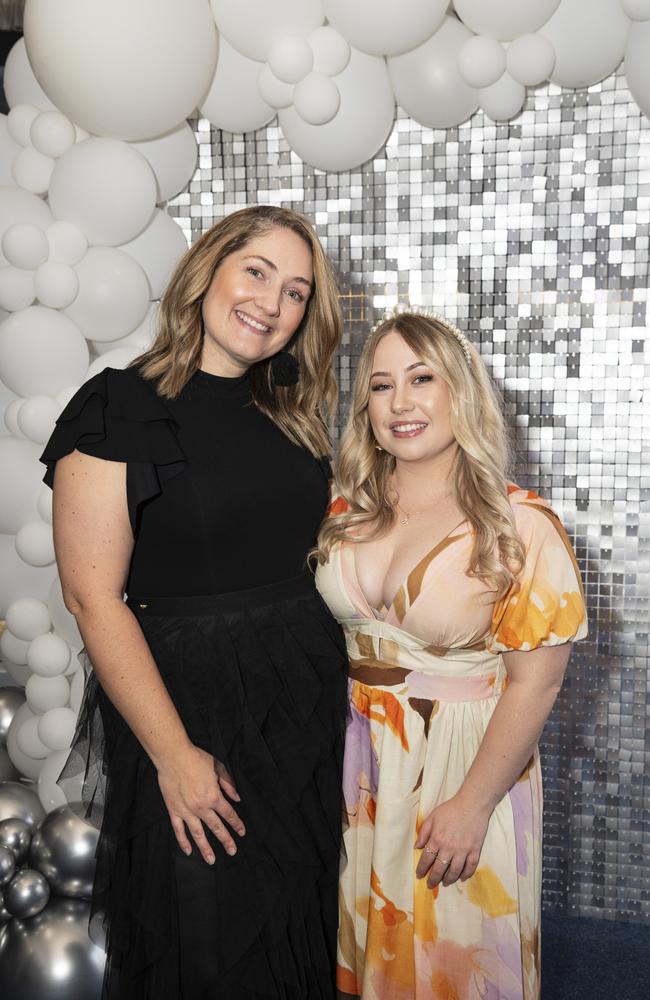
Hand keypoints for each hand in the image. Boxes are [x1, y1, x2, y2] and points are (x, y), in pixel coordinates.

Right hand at [157, 744, 244, 863]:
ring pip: (198, 834)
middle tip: (232, 851)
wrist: (174, 756)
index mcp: (214, 797)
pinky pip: (179, 830)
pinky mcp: (174, 810)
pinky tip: (188, 851)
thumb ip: (229, 785)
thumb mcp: (218, 769)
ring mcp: (186, 811)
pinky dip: (183, 842)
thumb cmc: (197, 759)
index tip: (242, 832)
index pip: (229, 814)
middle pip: (216, 828)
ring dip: (205, 848)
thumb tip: (237, 799)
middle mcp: (201, 807)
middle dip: (226, 840)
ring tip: (211, 860)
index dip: (237, 824)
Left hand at [414, 794, 490, 887]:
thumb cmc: (450, 809)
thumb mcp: (432, 817)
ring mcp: (463, 851)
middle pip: (439, 869)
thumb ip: (423, 832)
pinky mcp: (475, 850)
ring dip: (448, 880)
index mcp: (437, 839)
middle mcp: (449, 848)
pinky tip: (462, 878)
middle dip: (433, 879)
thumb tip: (416, 847)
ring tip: (444, 883)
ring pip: (454, 871)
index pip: (426, 859)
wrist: (472, 804)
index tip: (419, 875)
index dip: (422, 869)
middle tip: (430, 885)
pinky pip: (471, 867)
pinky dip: (466, 875)